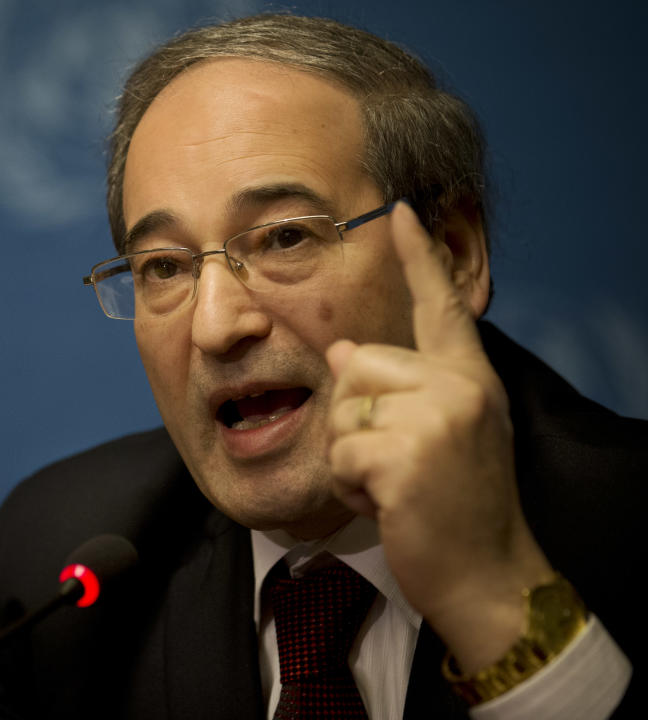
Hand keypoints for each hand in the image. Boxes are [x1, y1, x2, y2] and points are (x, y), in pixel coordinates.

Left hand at [327, 204, 551, 671]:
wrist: (487, 573)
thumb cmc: (455, 504)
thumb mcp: (439, 435)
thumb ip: (400, 388)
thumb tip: (343, 349)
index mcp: (469, 377)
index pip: (439, 307)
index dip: (419, 258)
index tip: (400, 211)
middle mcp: (460, 386)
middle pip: (357, 364)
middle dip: (355, 418)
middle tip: (398, 462)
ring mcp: (438, 418)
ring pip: (342, 410)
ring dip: (352, 456)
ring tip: (395, 483)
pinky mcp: (407, 454)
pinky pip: (340, 453)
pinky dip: (352, 486)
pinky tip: (388, 503)